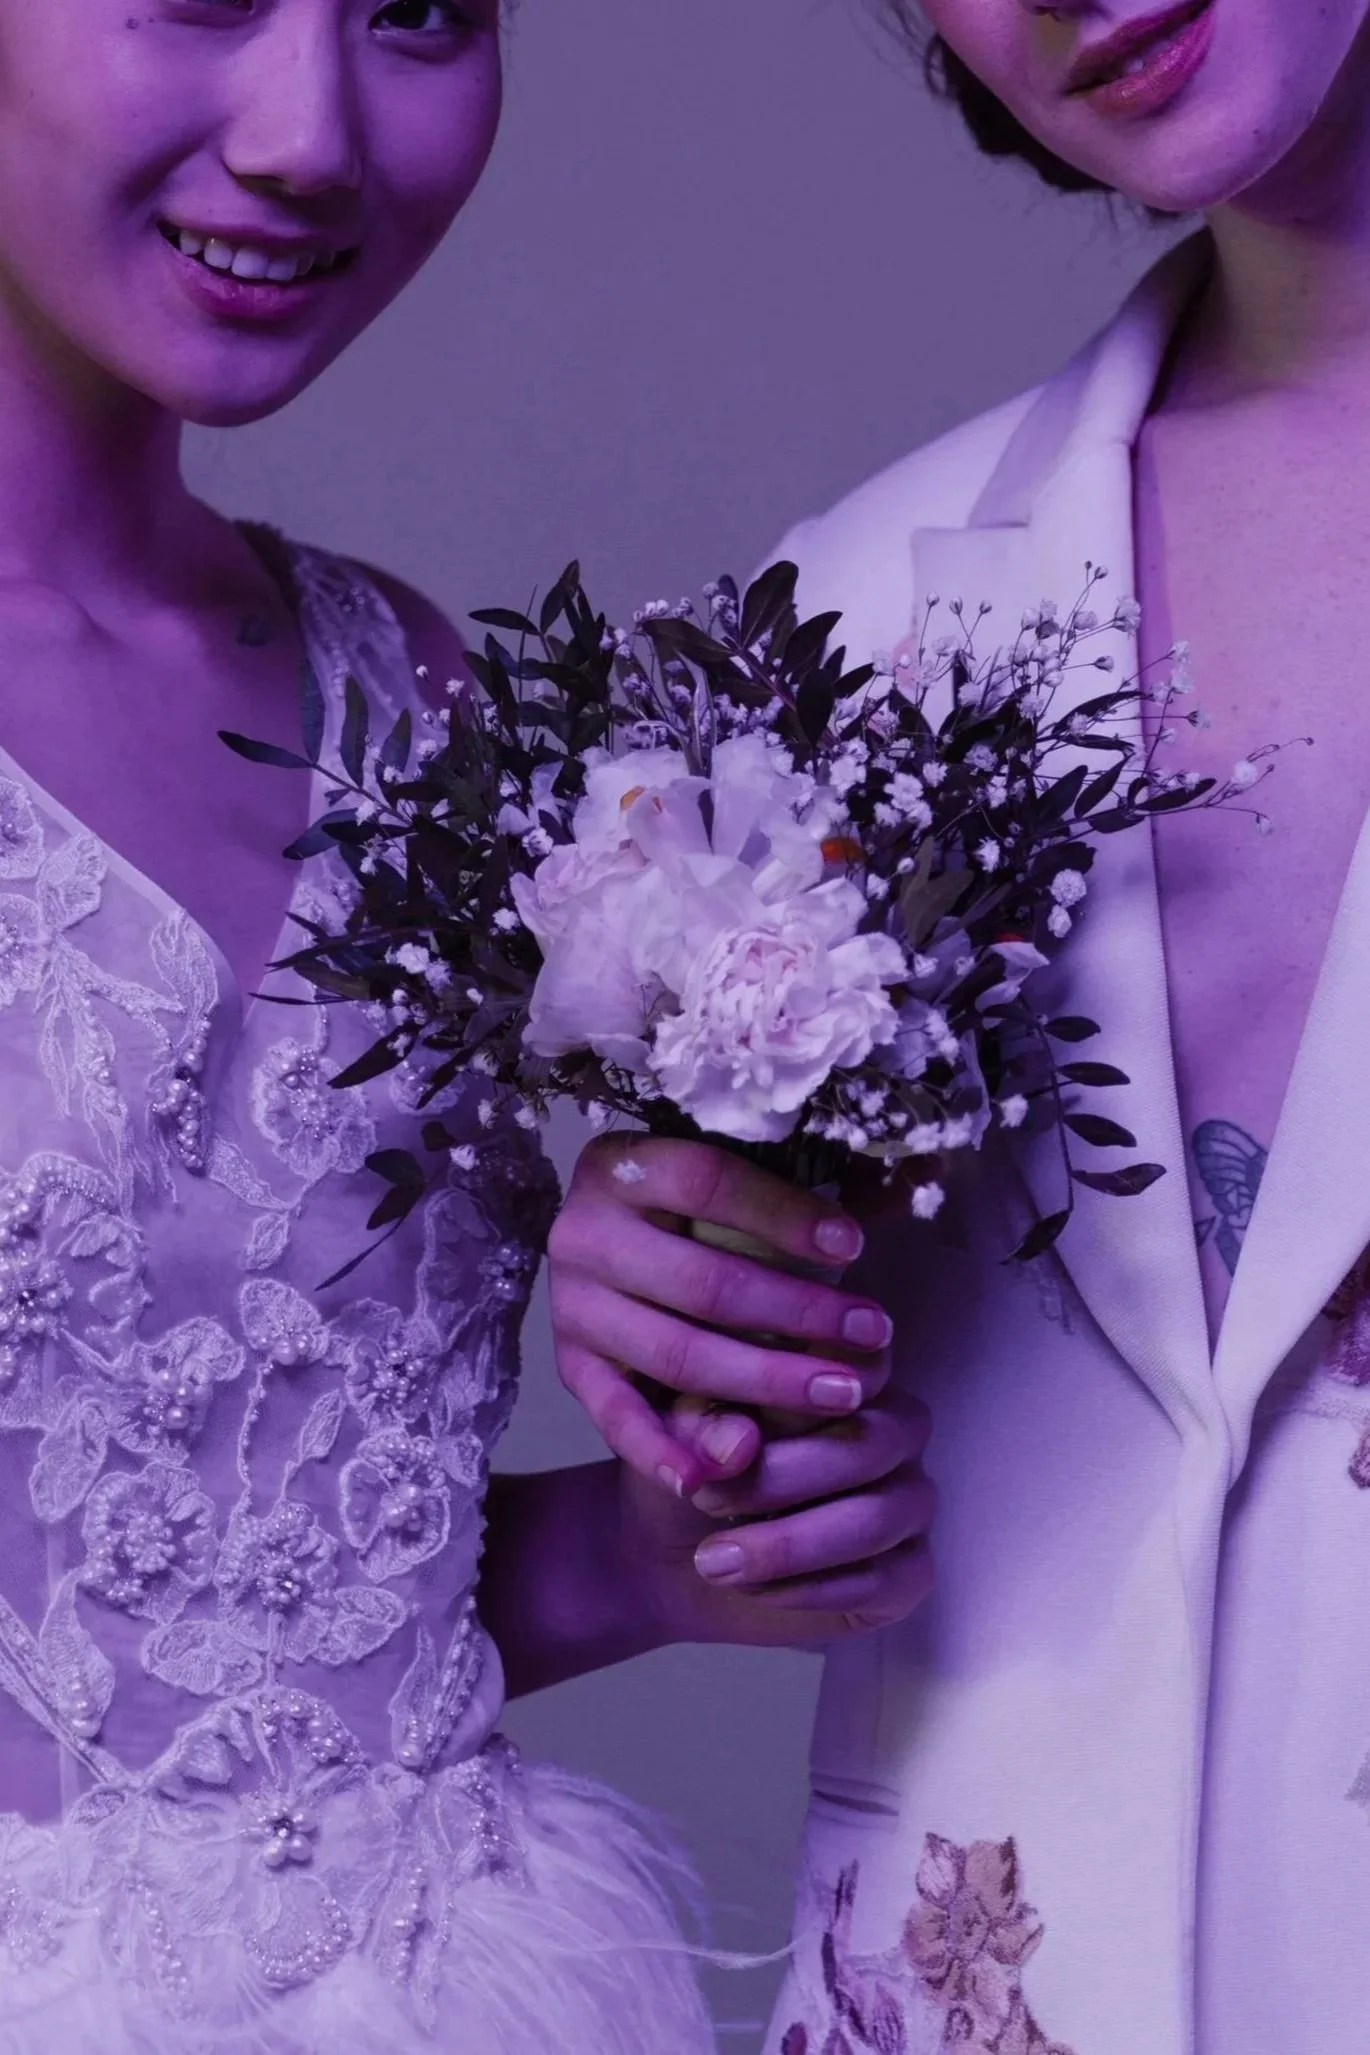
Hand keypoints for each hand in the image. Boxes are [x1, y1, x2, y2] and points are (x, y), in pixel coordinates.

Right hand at [549, 1134, 895, 1497]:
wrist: (607, 1255)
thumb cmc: (692, 1215)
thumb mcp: (730, 1186)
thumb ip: (800, 1187)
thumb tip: (906, 1191)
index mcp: (623, 1168)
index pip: (708, 1182)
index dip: (784, 1215)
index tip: (856, 1246)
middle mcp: (583, 1234)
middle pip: (701, 1281)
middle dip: (797, 1313)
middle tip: (873, 1335)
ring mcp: (572, 1307)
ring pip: (675, 1352)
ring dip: (765, 1381)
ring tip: (842, 1392)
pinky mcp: (571, 1369)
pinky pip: (617, 1418)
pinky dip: (666, 1452)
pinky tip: (722, 1472)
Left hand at [618, 1381, 935, 1645]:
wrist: (671, 1553)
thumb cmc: (688, 1467)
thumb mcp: (674, 1431)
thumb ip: (703, 1424)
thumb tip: (741, 1444)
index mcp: (850, 1369)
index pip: (858, 1361)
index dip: (804, 1388)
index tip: (741, 1422)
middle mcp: (895, 1427)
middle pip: (868, 1443)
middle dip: (779, 1479)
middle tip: (704, 1501)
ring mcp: (911, 1498)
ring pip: (875, 1519)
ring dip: (787, 1545)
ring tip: (714, 1560)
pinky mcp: (910, 1570)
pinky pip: (885, 1580)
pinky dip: (811, 1589)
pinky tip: (754, 1588)